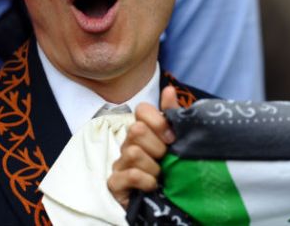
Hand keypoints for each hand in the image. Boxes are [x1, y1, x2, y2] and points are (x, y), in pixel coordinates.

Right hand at [107, 86, 180, 208]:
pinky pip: (129, 174)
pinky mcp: (115, 183)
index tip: (172, 138)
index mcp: (142, 129)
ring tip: (159, 175)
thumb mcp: (174, 142)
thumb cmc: (167, 167)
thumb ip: (172, 116)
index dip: (159, 121)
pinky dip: (146, 180)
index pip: (142, 109)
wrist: (160, 200)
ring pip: (133, 152)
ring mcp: (119, 162)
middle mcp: (127, 142)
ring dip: (153, 167)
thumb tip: (169, 89)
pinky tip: (152, 185)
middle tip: (165, 158)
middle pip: (136, 130)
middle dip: (157, 146)